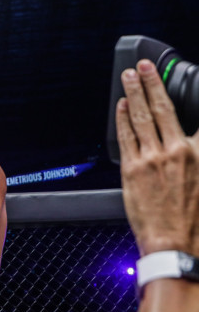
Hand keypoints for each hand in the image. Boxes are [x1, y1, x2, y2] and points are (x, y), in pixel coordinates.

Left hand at [116, 59, 198, 255]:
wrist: (176, 245)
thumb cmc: (195, 221)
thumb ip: (197, 155)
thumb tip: (190, 142)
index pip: (198, 116)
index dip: (190, 95)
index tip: (183, 79)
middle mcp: (179, 151)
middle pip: (164, 107)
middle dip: (153, 82)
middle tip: (144, 66)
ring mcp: (154, 158)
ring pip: (141, 116)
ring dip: (133, 92)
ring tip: (129, 77)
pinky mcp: (133, 168)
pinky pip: (125, 135)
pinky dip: (122, 117)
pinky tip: (120, 106)